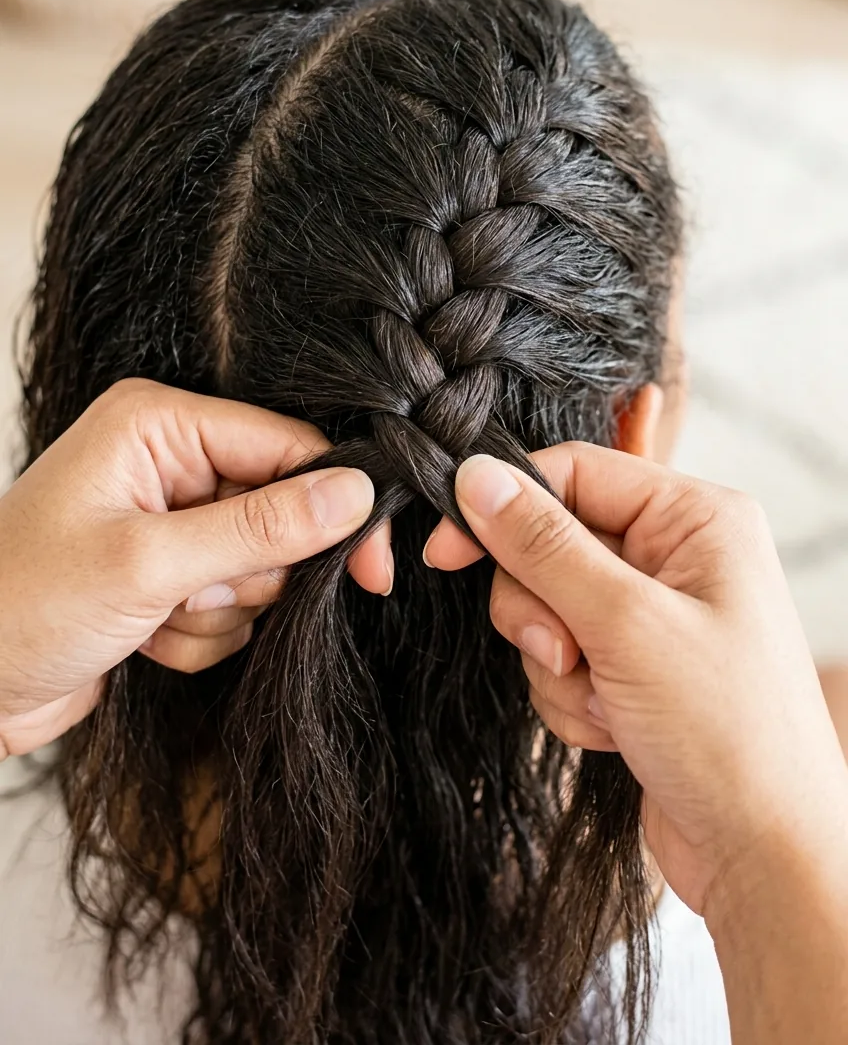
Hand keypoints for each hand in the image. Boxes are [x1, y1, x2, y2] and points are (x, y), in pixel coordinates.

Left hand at [0, 379, 382, 757]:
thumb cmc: (23, 606)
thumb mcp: (147, 564)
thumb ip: (259, 528)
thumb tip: (355, 494)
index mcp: (158, 424)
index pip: (287, 446)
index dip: (334, 505)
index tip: (372, 567)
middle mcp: (168, 461)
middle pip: (280, 510)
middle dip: (247, 572)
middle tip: (192, 594)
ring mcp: (169, 519)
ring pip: (260, 568)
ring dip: (218, 611)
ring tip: (152, 616)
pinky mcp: (169, 572)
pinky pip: (231, 606)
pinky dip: (198, 635)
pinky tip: (142, 638)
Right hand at [424, 446, 847, 918]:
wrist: (764, 857)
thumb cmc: (727, 733)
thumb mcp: (625, 624)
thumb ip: (543, 545)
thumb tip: (476, 477)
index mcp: (696, 518)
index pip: (574, 472)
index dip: (504, 505)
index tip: (443, 552)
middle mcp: (676, 556)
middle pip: (550, 542)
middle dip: (541, 609)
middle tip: (566, 654)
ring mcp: (653, 615)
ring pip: (546, 607)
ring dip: (556, 664)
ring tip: (605, 703)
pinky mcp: (633, 667)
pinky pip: (561, 658)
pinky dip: (569, 698)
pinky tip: (612, 729)